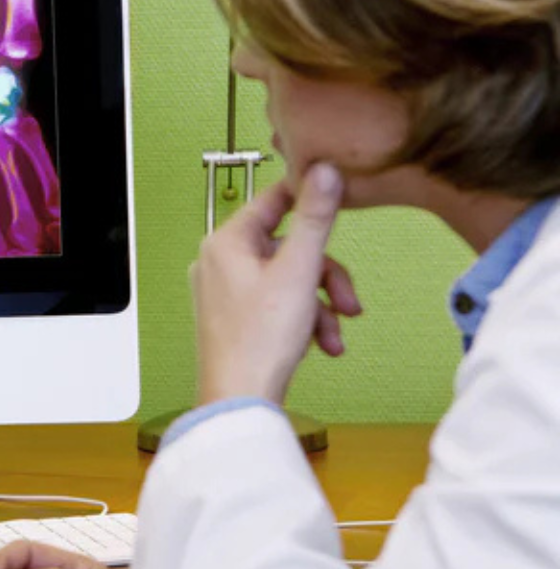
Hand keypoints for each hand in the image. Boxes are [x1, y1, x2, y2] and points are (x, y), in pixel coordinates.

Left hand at [191, 162, 355, 405]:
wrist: (240, 399)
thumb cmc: (259, 341)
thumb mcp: (299, 271)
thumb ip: (314, 218)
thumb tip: (323, 169)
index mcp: (225, 243)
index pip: (273, 200)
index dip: (308, 198)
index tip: (338, 197)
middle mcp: (219, 263)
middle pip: (288, 248)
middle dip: (326, 277)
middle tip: (350, 303)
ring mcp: (224, 292)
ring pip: (289, 280)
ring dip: (320, 305)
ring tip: (337, 333)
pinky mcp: (235, 318)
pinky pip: (278, 304)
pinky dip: (305, 321)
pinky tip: (323, 345)